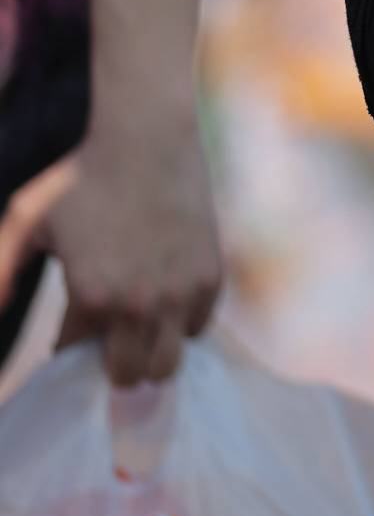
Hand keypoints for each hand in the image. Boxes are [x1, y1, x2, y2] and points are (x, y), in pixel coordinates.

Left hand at [0, 110, 221, 386]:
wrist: (147, 139)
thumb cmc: (80, 178)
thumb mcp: (28, 222)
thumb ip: (2, 272)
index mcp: (91, 297)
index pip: (74, 353)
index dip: (68, 339)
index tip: (71, 324)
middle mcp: (138, 306)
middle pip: (127, 376)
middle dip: (110, 361)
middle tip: (106, 334)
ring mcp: (180, 295)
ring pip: (167, 365)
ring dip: (149, 351)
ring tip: (139, 324)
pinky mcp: (211, 279)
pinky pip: (197, 328)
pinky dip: (180, 322)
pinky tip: (165, 295)